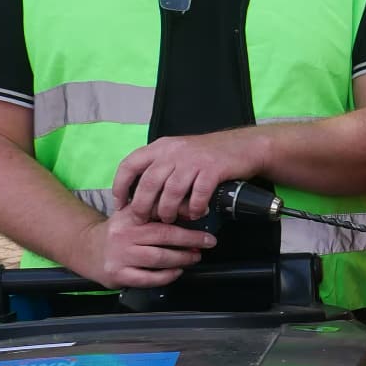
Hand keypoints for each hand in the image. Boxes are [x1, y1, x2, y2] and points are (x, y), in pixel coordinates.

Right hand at [74, 198, 215, 288]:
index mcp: (129, 215)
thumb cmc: (119, 232)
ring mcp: (120, 255)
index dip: (183, 211)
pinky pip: (149, 278)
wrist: (86, 248)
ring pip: (159, 258)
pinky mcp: (118, 274)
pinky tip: (177, 272)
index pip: (160, 210)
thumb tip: (193, 209)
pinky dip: (167, 276)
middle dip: (191, 239)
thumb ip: (158, 211)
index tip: (203, 213)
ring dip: (182, 259)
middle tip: (208, 241)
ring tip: (194, 257)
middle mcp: (124, 234)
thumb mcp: (134, 215)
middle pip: (164, 235)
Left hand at [113, 129, 264, 223]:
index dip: (121, 186)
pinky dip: (195, 208)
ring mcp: (193, 160)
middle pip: (149, 182)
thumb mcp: (179, 152)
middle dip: (143, 205)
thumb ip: (160, 167)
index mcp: (161, 147)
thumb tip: (139, 193)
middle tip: (143, 220)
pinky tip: (196, 214)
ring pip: (172, 191)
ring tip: (169, 219)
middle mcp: (174, 151)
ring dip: (168, 210)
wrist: (244, 146)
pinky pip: (198, 194)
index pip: (130, 165)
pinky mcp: (213, 169)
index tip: (120, 204)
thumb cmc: (209, 154)